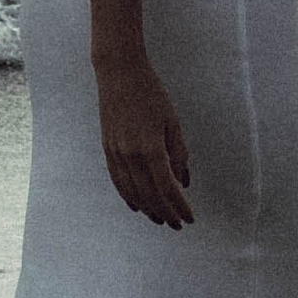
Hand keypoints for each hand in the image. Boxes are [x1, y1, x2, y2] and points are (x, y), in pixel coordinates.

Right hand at [95, 52, 193, 225]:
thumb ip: (179, 153)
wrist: (118, 73)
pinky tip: (137, 205)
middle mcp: (130, 155)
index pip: (167, 188)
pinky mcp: (107, 150)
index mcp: (150, 148)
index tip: (189, 218)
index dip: (179, 206)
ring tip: (160, 219)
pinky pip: (118, 181)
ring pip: (132, 192)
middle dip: (165, 212)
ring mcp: (116, 154)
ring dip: (148, 209)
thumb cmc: (151, 93)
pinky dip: (128, 197)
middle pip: (149, 195)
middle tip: (177, 224)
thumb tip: (183, 182)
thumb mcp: (172, 121)